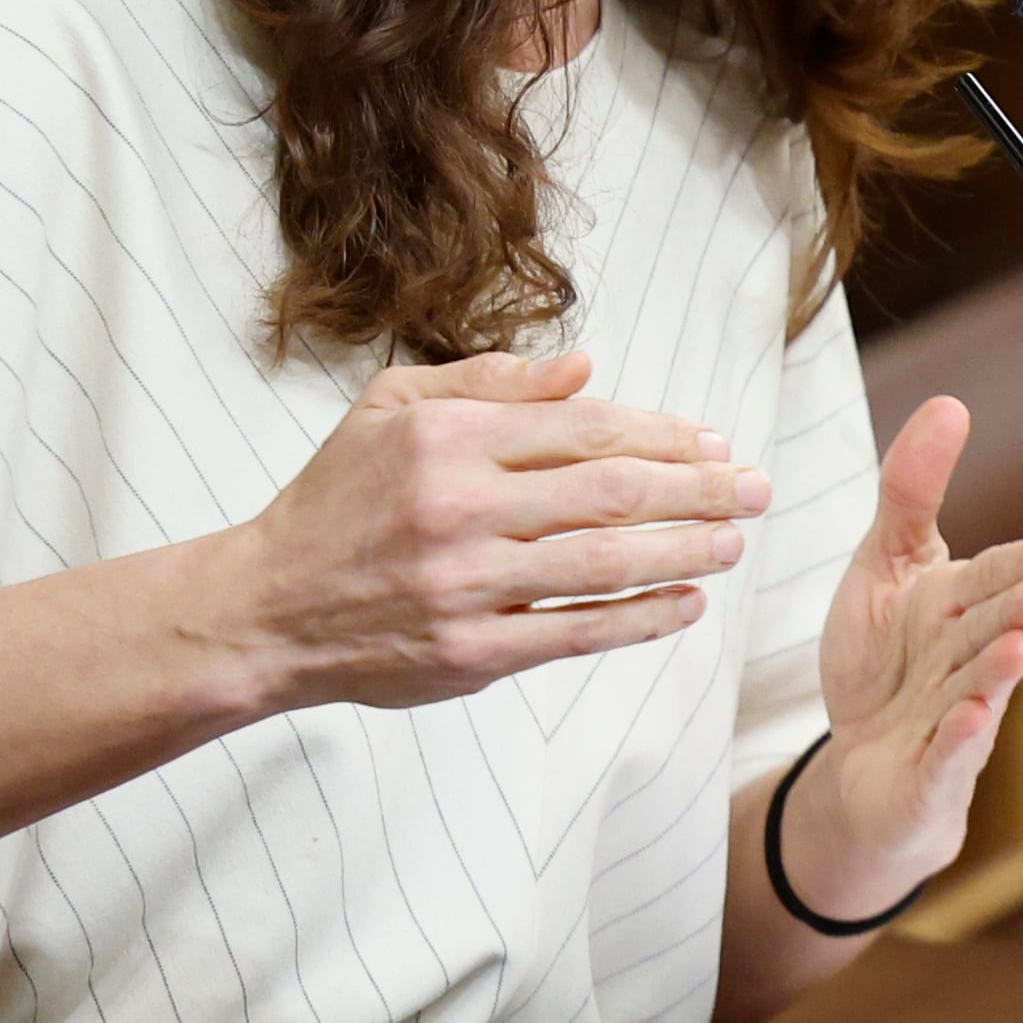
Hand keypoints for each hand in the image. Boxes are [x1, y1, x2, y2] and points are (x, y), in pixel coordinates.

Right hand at [225, 350, 769, 711]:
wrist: (263, 608)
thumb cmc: (336, 500)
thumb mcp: (392, 409)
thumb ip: (489, 382)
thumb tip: (584, 368)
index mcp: (448, 439)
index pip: (586, 429)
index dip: (663, 433)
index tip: (714, 440)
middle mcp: (460, 508)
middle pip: (612, 493)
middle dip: (700, 487)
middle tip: (758, 487)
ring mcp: (466, 586)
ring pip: (605, 563)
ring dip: (685, 550)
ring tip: (734, 540)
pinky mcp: (469, 654)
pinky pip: (576, 634)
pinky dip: (641, 619)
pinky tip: (686, 604)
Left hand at [780, 398, 1022, 917]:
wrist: (863, 773)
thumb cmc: (882, 664)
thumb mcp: (883, 567)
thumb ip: (911, 491)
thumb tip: (950, 403)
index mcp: (956, 607)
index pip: (996, 577)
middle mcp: (963, 662)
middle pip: (994, 627)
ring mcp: (951, 723)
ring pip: (978, 689)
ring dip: (998, 670)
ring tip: (1021, 645)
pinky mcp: (926, 778)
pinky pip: (944, 758)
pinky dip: (956, 740)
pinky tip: (967, 718)